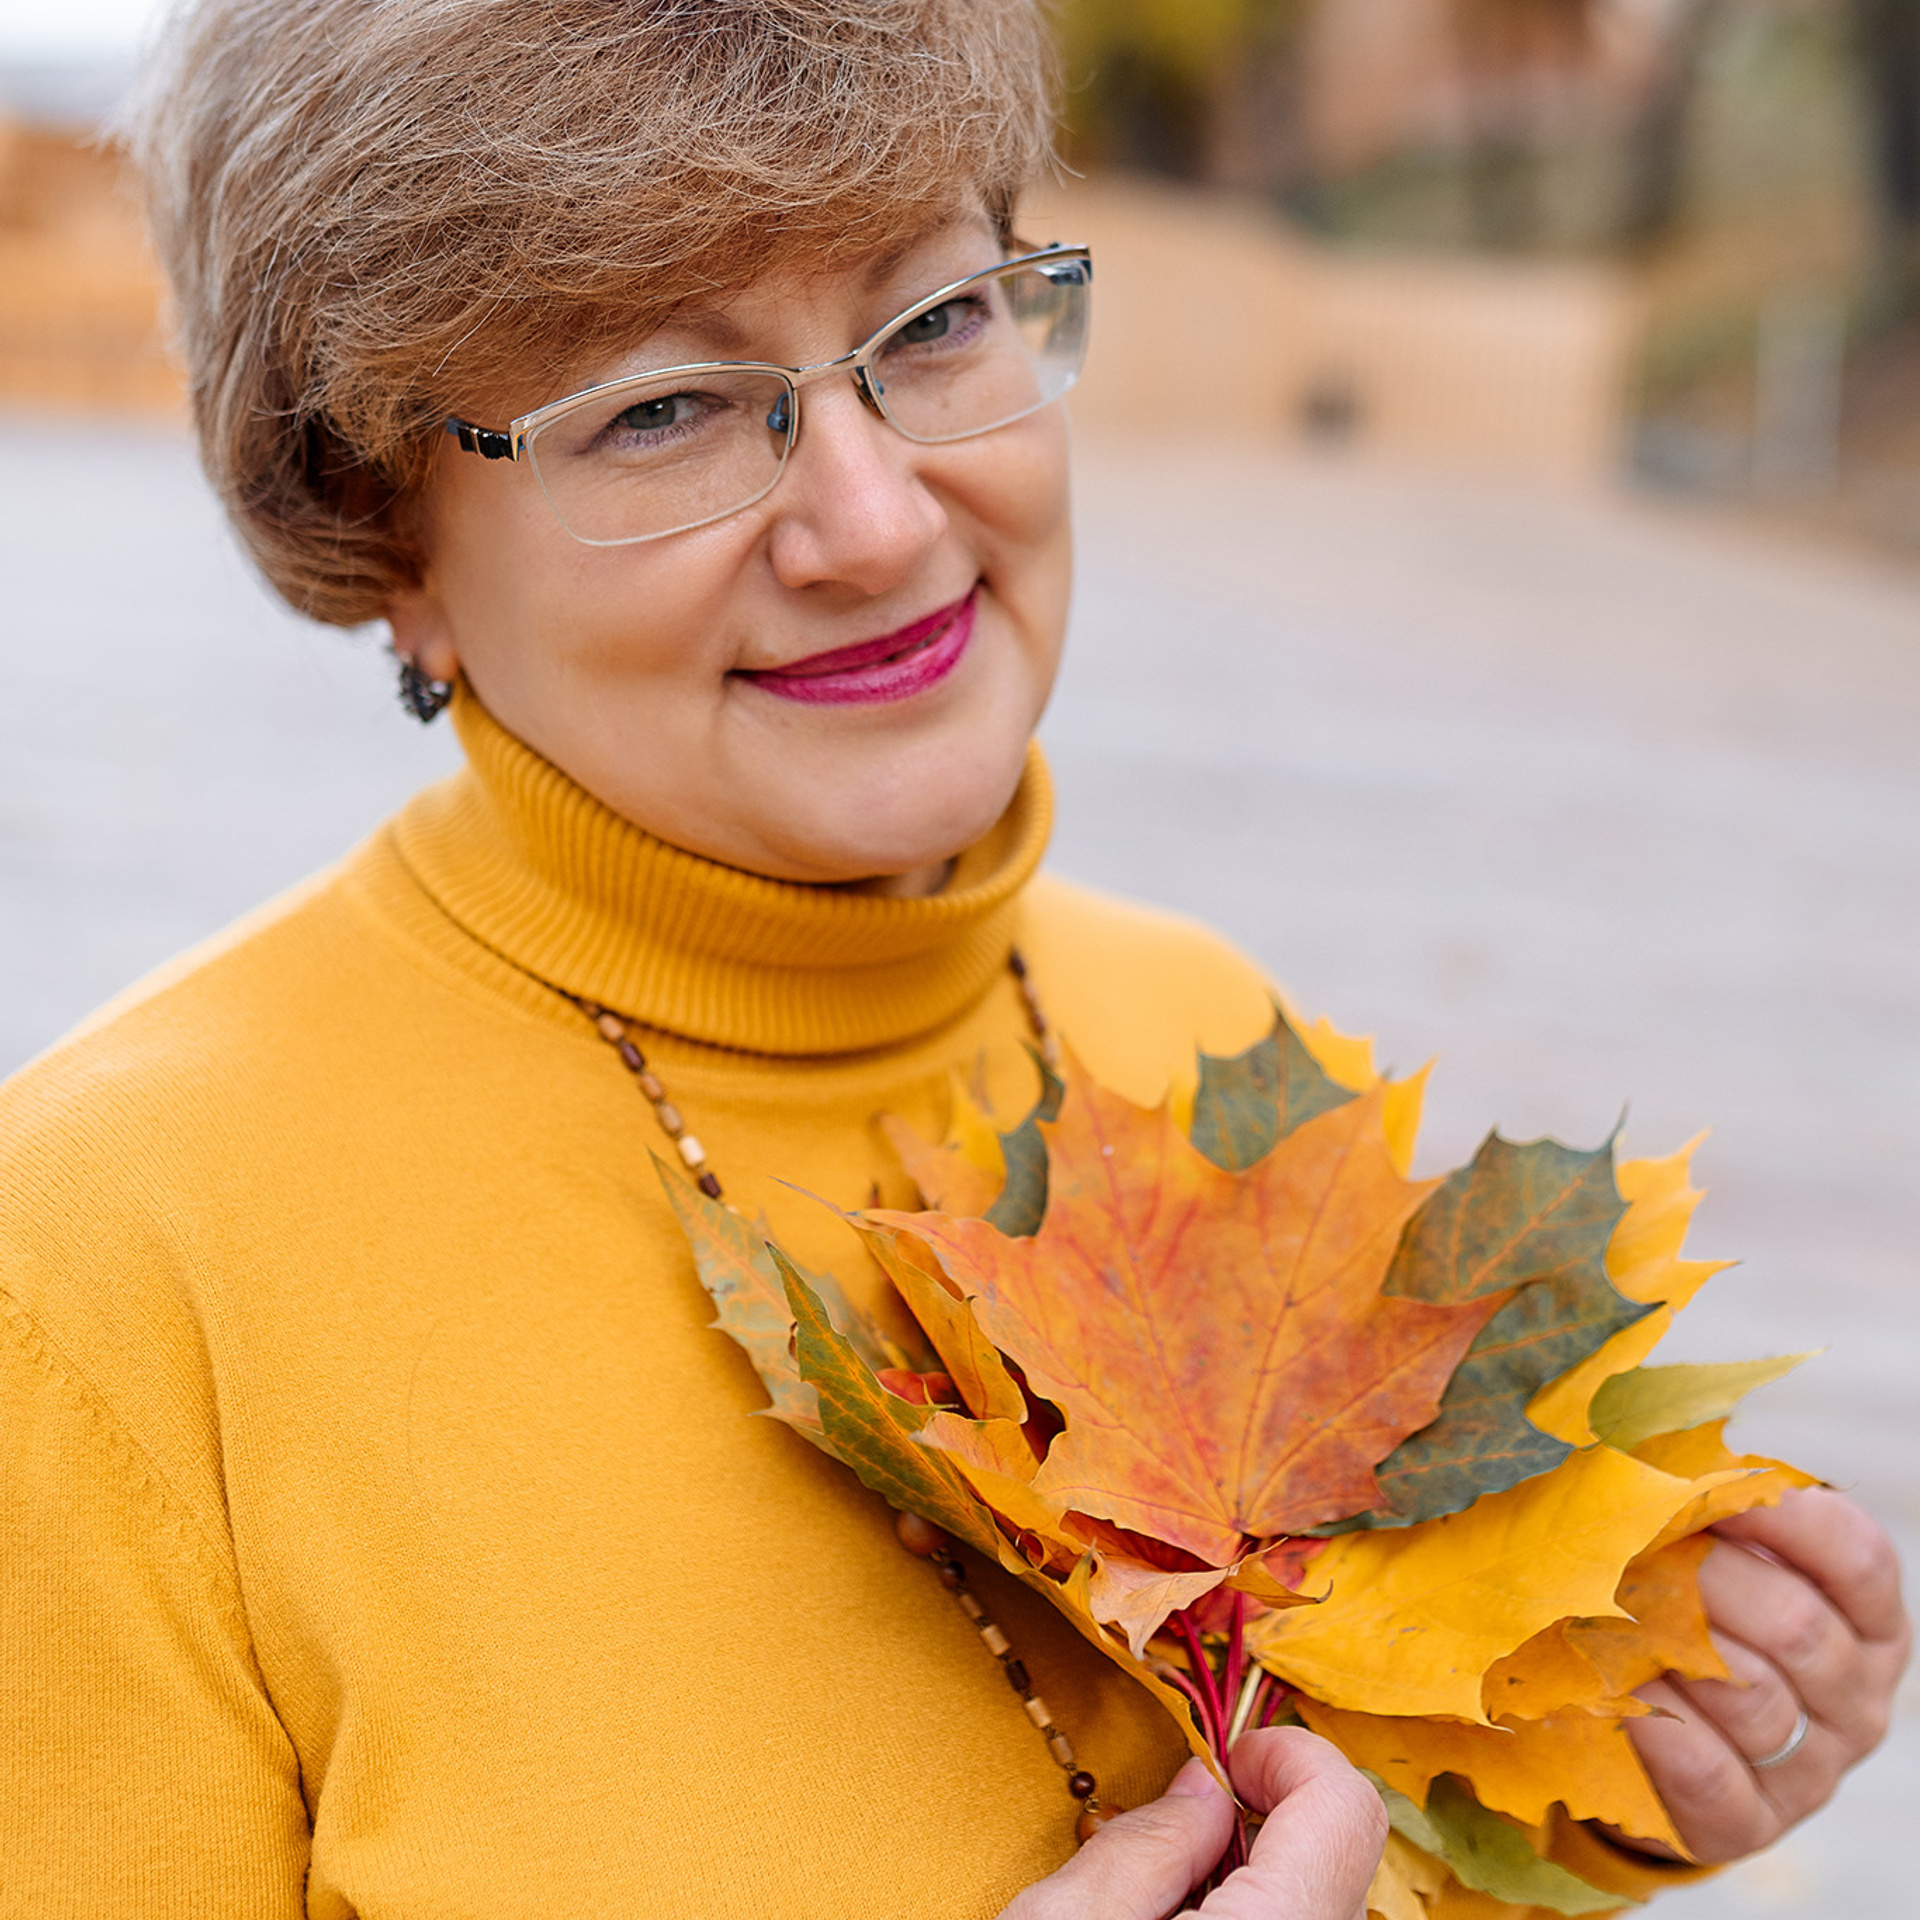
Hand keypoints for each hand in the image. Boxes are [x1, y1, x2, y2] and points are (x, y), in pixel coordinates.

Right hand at [999, 1727, 1386, 1919]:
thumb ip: (1148, 1844)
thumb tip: (1205, 1784)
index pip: (1342, 1804)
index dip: (1283, 1754)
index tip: (1220, 1760)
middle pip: (1340, 1847)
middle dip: (1264, 1810)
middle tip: (1183, 1825)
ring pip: (1322, 1893)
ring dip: (1259, 1867)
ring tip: (1174, 1894)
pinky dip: (1258, 1909)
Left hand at [1623, 1487, 1909, 1863]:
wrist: (1646, 1737)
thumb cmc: (1683, 1614)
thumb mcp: (1713, 1553)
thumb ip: (1711, 1505)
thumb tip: (1666, 1449)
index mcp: (1865, 1621)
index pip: (1858, 1556)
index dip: (1784, 1513)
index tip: (1703, 1486)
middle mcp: (1856, 1698)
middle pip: (1797, 1623)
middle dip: (1702, 1578)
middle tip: (1628, 1553)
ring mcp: (1811, 1768)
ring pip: (1756, 1699)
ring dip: (1670, 1649)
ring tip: (1606, 1616)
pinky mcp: (1750, 1822)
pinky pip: (1711, 1775)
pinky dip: (1658, 1728)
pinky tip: (1618, 1695)